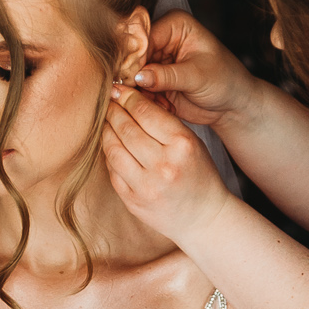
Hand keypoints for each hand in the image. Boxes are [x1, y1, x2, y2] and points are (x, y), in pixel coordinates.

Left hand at [103, 85, 233, 246]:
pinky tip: (109, 145)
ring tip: (105, 120)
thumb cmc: (199, 176)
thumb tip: (130, 100)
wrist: (203, 218)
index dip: (128, 98)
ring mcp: (145, 186)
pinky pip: (112, 171)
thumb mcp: (192, 143)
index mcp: (182, 145)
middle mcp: (163, 165)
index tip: (119, 89)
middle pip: (127, 128)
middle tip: (107, 100)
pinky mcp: (133, 201)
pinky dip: (108, 154)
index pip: (146, 113)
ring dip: (106, 130)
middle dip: (113, 110)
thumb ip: (164, 123)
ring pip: (114, 149)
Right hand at [128, 11, 258, 129]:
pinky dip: (144, 100)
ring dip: (139, 91)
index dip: (135, 58)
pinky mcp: (153, 80)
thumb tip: (138, 77)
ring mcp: (156, 60)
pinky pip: (137, 89)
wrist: (231, 104)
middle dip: (133, 76)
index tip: (130, 78)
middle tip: (139, 94)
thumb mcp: (197, 76)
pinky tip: (162, 106)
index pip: (144, 37)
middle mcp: (162, 38)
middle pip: (133, 55)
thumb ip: (166, 76)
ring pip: (132, 74)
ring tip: (159, 103)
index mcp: (175, 25)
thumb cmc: (224, 81)